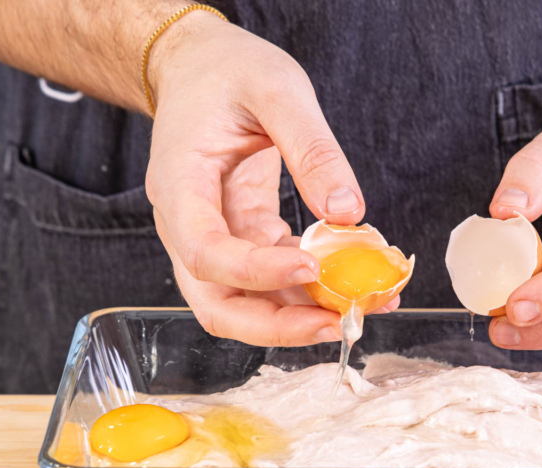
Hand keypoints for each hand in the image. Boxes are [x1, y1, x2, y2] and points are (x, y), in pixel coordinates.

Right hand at [145, 15, 394, 345]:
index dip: (256, 272)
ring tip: (361, 307)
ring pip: (246, 303)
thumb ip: (312, 148)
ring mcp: (215, 236)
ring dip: (300, 317)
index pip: (205, 252)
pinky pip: (272, 280)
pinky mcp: (244, 238)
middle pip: (217, 303)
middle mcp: (188, 224)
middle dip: (276, 325)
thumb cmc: (228, 71)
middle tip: (337, 323)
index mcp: (180, 184)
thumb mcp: (276, 89)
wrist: (201, 68)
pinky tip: (354, 285)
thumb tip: (347, 211)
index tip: (311, 265)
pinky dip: (310, 290)